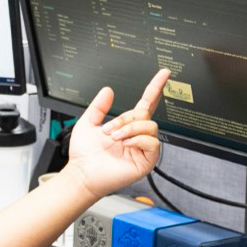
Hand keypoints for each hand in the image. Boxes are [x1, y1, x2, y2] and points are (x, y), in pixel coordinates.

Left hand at [63, 69, 168, 198]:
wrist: (83, 173)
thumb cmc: (84, 154)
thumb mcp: (88, 123)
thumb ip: (98, 105)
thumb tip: (108, 90)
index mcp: (127, 125)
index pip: (147, 102)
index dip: (156, 87)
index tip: (164, 73)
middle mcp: (137, 135)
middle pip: (145, 114)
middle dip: (126, 118)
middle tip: (110, 130)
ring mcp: (143, 148)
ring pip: (150, 126)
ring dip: (130, 129)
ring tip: (115, 138)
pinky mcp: (146, 161)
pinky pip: (153, 143)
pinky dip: (138, 140)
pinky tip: (126, 145)